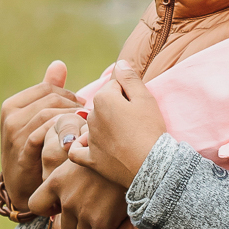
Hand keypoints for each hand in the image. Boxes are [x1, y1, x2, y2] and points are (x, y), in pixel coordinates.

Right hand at [0, 61, 78, 211]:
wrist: (23, 188)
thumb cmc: (34, 151)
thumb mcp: (38, 119)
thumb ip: (48, 92)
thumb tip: (59, 64)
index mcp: (12, 105)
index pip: (47, 88)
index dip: (69, 94)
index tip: (84, 105)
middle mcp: (10, 117)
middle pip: (50, 99)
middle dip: (74, 105)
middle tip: (90, 116)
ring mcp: (14, 135)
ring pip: (49, 114)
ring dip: (72, 118)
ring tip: (87, 126)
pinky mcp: (21, 152)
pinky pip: (44, 133)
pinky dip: (63, 132)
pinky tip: (77, 139)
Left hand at [28, 159, 129, 228]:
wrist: (135, 157)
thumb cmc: (109, 152)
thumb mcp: (81, 153)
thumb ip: (69, 168)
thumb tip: (65, 165)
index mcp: (57, 181)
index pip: (36, 205)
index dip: (47, 209)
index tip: (59, 205)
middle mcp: (68, 199)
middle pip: (64, 227)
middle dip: (76, 223)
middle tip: (91, 210)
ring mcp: (85, 213)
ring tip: (101, 217)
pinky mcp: (103, 224)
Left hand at [70, 62, 166, 187]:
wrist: (152, 165)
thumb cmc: (150, 129)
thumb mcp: (145, 99)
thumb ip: (130, 78)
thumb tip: (119, 63)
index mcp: (103, 99)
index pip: (114, 88)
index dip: (129, 95)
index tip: (139, 106)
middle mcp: (91, 117)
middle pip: (103, 106)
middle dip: (116, 110)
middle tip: (135, 123)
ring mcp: (89, 139)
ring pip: (93, 126)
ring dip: (105, 128)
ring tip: (125, 138)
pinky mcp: (91, 159)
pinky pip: (76, 151)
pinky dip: (81, 147)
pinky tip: (90, 147)